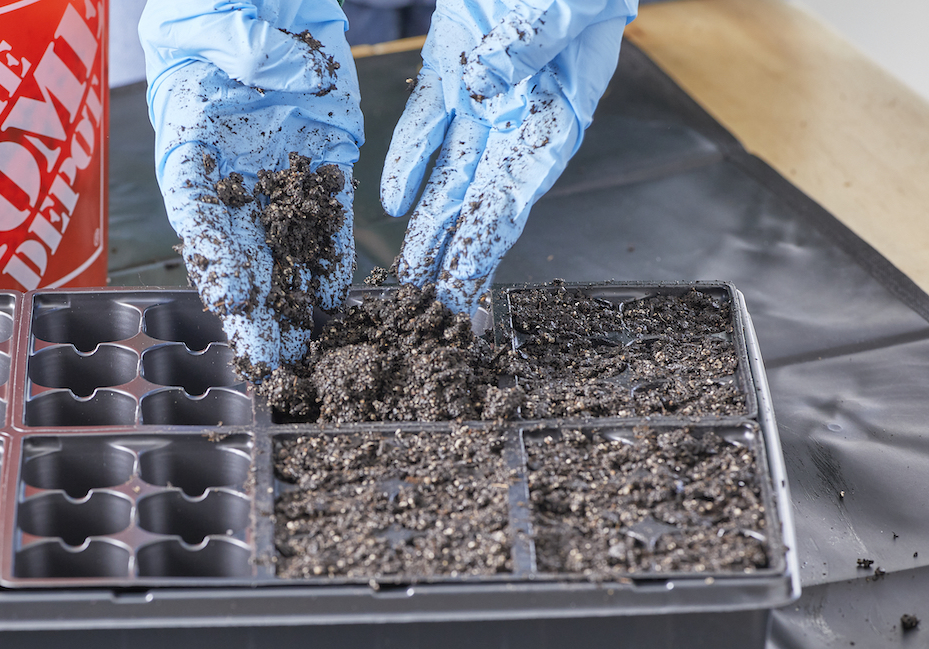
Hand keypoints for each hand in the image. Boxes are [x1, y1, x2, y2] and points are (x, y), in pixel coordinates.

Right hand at [140, 0, 363, 372]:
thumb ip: (244, 56)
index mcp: (194, 149)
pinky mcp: (324, 164)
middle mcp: (236, 175)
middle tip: (273, 359)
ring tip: (307, 350)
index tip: (234, 302)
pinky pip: (328, 221)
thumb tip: (284, 79)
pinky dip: (329, 263)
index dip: (217, 262)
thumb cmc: (220, 12)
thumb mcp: (220, 25)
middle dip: (259, 310)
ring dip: (295, 302)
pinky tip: (335, 304)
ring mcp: (280, 175)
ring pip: (286, 250)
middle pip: (244, 252)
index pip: (202, 215)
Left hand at [381, 0, 636, 313]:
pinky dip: (408, 161)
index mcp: (559, 113)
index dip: (484, 245)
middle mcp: (519, 117)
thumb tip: (481, 88)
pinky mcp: (451, 66)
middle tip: (422, 307)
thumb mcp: (566, 0)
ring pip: (449, 173)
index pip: (515, 195)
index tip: (461, 289)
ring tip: (405, 273)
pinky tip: (392, 203)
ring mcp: (482, 95)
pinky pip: (425, 123)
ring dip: (427, 223)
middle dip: (449, 254)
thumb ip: (529, 45)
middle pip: (478, 200)